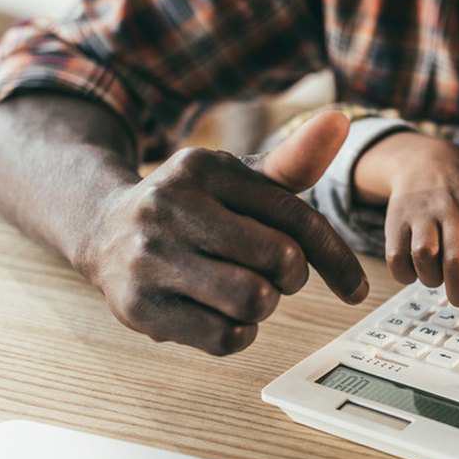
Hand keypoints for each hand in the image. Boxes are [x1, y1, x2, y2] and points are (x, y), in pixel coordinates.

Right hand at [79, 111, 367, 354]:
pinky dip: (238, 333)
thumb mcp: (238, 177)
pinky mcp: (139, 307)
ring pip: (255, 301)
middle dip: (291, 277)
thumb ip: (293, 161)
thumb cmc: (195, 205)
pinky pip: (225, 337)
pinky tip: (221, 313)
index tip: (356, 289)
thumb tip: (340, 120)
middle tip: (274, 276)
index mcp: (204, 168)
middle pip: (281, 261)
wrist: (103, 230)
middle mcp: (170, 206)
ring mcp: (149, 257)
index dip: (336, 258)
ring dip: (265, 304)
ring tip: (244, 290)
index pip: (297, 218)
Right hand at [366, 133, 458, 345]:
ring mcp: (424, 216)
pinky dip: (407, 274)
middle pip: (457, 268)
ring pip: (425, 265)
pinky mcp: (396, 221)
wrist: (427, 159)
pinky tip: (416, 262)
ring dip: (432, 280)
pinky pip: (398, 264)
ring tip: (437, 267)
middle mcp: (457, 215)